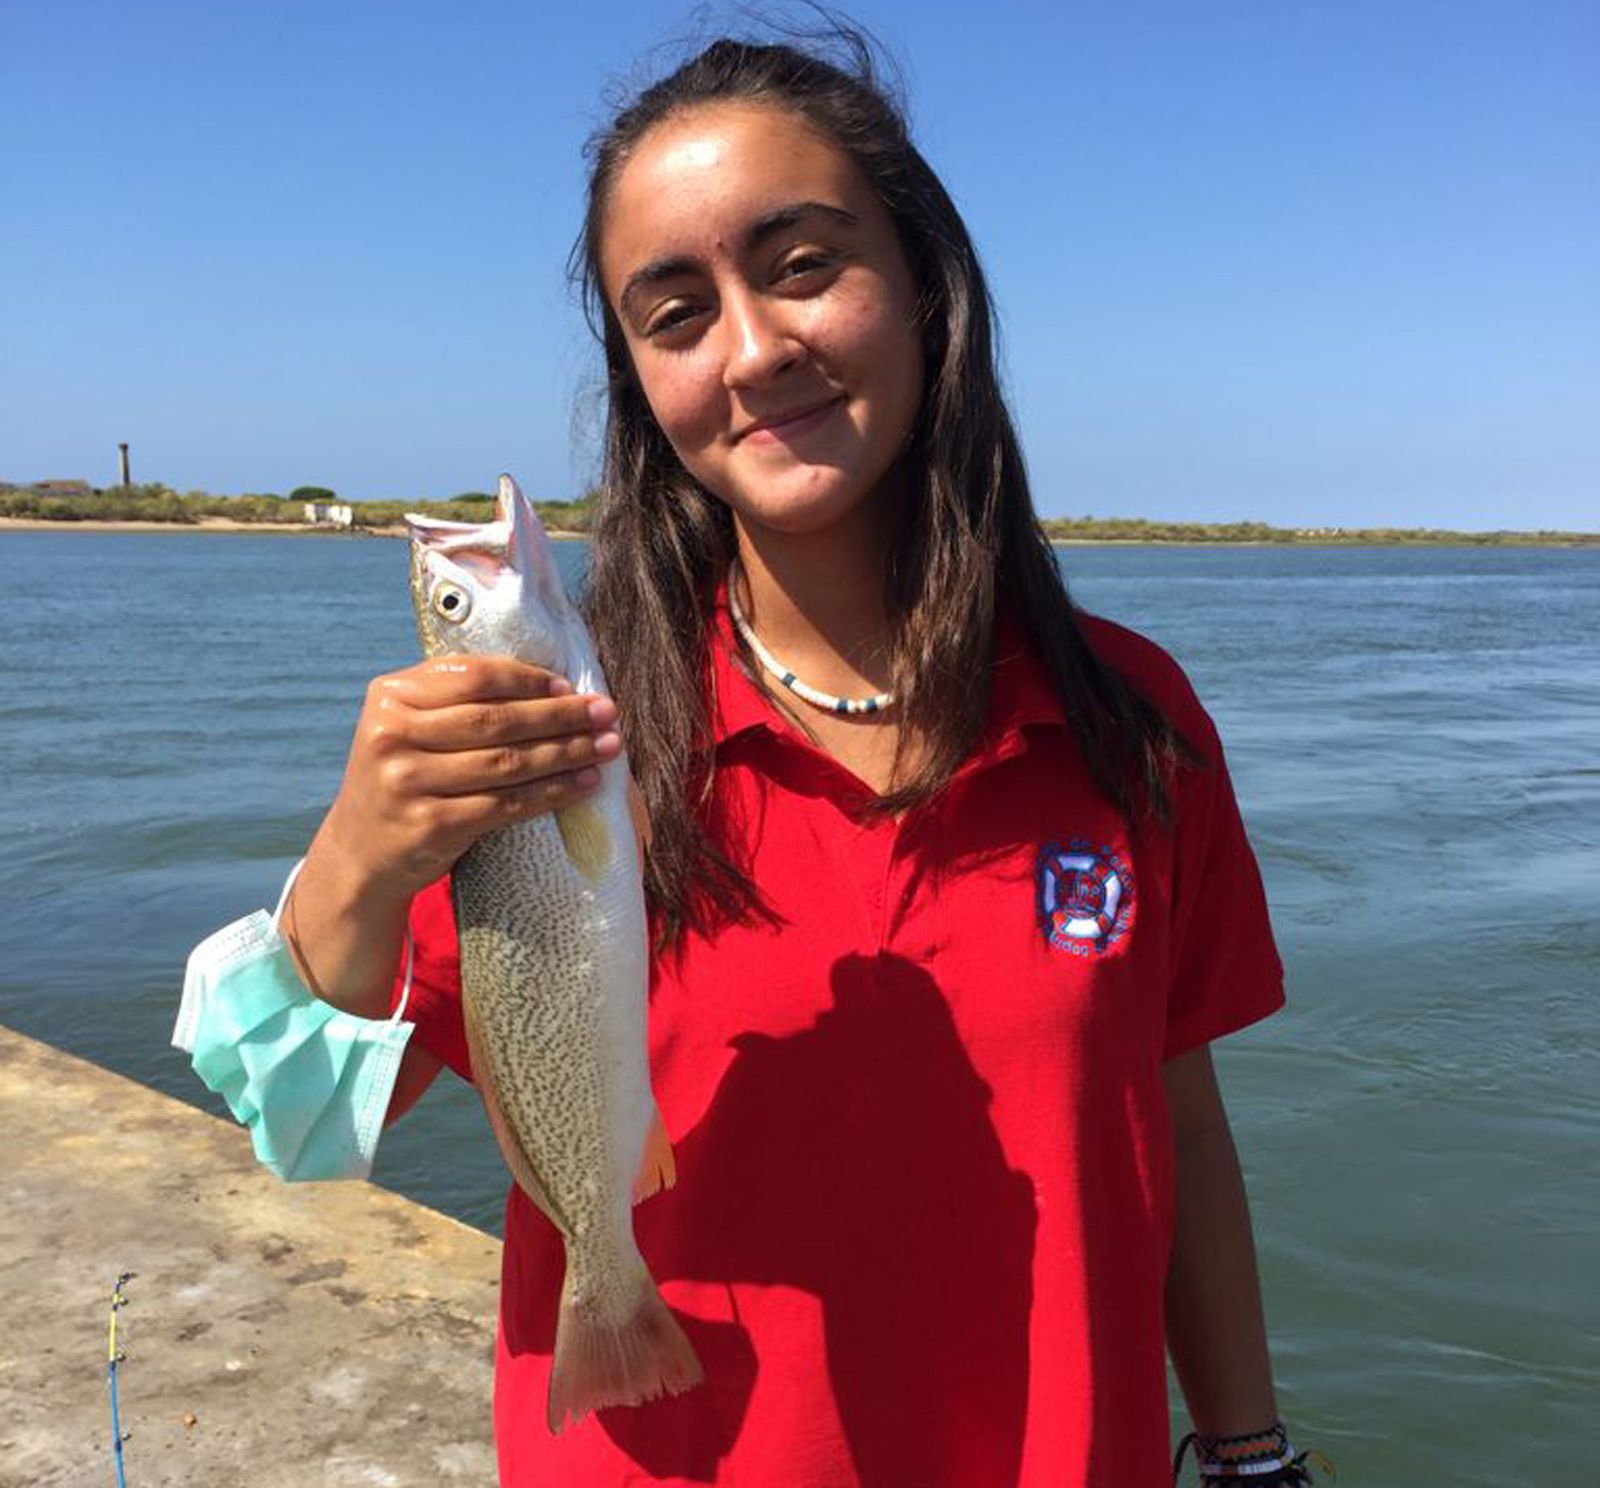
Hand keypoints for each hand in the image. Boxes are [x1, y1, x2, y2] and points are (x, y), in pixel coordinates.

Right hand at [320, 654, 622, 900]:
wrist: (361, 853)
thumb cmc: (403, 778)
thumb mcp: (408, 727)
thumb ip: (454, 700)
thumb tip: (549, 684)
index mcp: (390, 696)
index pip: (473, 676)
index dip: (528, 680)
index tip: (569, 686)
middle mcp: (393, 735)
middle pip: (496, 719)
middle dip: (561, 715)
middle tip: (607, 713)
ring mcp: (408, 781)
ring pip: (507, 762)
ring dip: (567, 753)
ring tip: (607, 746)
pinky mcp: (431, 824)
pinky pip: (507, 803)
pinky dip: (552, 792)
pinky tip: (583, 784)